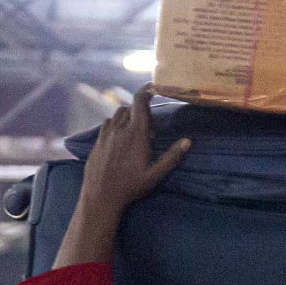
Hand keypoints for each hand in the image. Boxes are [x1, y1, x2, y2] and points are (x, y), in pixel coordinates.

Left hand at [79, 85, 189, 218]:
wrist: (100, 196)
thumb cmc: (130, 187)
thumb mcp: (154, 176)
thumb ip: (171, 157)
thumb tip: (187, 141)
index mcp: (136, 134)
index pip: (140, 102)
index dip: (147, 91)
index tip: (154, 88)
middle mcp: (120, 129)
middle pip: (130, 107)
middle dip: (141, 110)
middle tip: (149, 125)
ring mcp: (107, 134)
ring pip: (118, 113)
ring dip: (128, 115)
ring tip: (135, 129)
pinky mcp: (98, 140)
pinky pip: (107, 123)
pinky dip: (116, 122)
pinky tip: (120, 135)